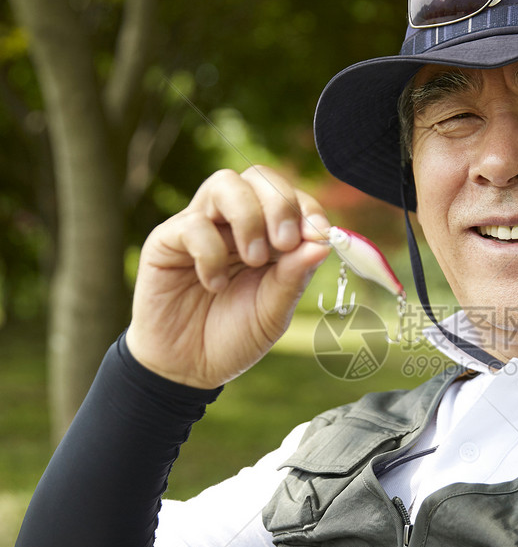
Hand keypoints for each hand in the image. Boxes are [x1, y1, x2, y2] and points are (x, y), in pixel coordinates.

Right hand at [125, 166, 330, 386]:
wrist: (188, 369)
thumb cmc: (233, 336)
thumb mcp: (273, 311)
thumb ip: (293, 277)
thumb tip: (322, 244)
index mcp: (267, 235)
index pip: (289, 196)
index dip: (307, 208)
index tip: (318, 236)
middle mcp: (234, 223)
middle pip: (258, 177)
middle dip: (279, 204)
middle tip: (285, 243)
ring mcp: (200, 227)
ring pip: (224, 184)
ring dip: (247, 217)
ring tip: (252, 259)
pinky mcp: (167, 240)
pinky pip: (192, 223)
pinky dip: (210, 252)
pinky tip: (214, 284)